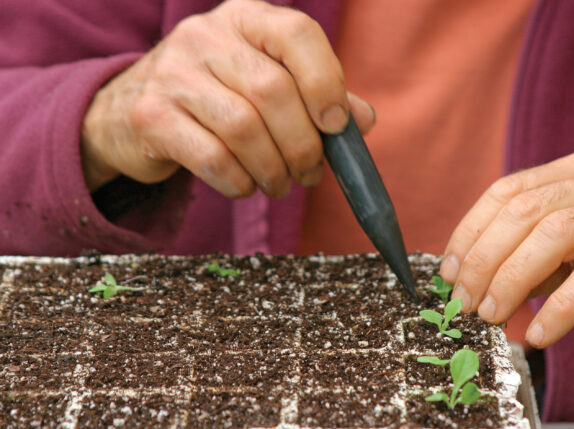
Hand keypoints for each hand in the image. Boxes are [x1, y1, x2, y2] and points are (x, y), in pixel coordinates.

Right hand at [81, 0, 374, 196]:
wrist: (131, 112)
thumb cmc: (218, 98)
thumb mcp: (267, 83)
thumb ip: (318, 96)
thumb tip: (363, 121)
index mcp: (246, 19)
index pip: (297, 33)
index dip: (325, 81)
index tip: (336, 126)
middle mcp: (206, 36)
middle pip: (273, 91)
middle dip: (303, 145)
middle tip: (310, 173)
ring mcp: (173, 72)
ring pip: (244, 128)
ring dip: (273, 170)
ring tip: (280, 184)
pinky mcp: (151, 115)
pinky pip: (212, 158)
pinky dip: (239, 182)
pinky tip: (245, 186)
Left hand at [439, 150, 573, 347]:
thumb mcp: (571, 261)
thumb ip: (528, 261)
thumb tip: (471, 281)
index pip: (508, 191)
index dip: (470, 231)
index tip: (447, 271)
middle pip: (524, 210)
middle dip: (483, 259)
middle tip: (464, 301)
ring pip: (553, 234)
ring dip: (511, 279)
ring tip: (491, 316)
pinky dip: (558, 309)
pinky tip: (538, 335)